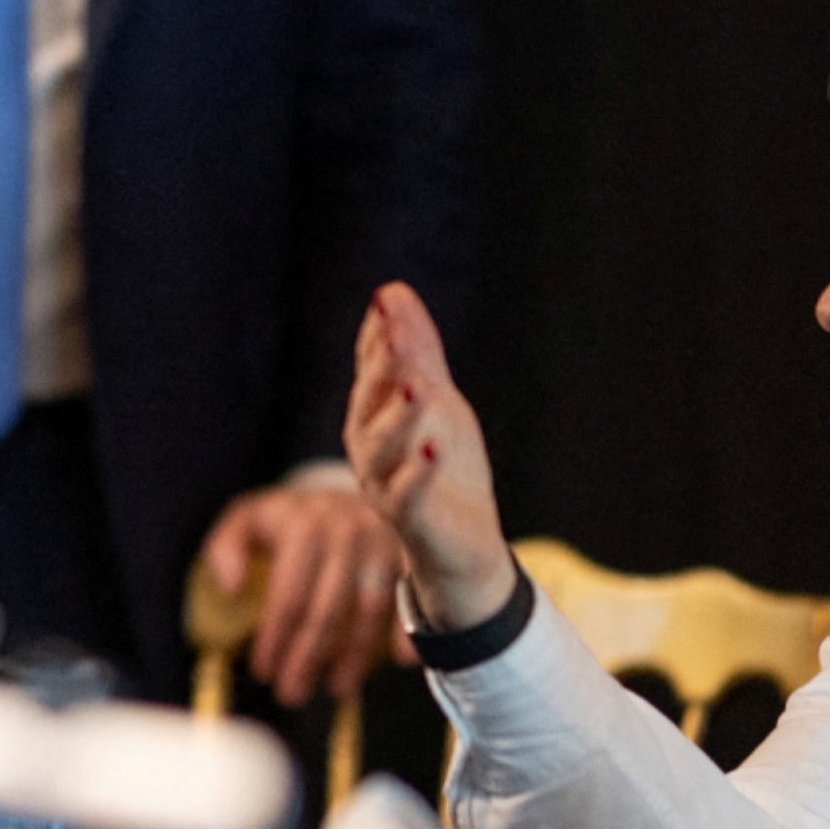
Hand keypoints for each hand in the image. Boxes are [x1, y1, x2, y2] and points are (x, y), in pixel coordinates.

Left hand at [201, 482, 403, 705]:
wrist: (352, 489)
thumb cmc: (293, 517)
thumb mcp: (249, 519)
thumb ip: (226, 547)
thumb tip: (232, 588)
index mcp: (303, 526)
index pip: (288, 594)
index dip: (275, 638)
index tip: (263, 671)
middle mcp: (347, 532)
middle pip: (327, 609)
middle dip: (308, 658)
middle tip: (292, 694)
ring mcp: (382, 542)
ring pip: (369, 610)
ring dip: (354, 655)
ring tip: (337, 688)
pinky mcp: (408, 553)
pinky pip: (411, 596)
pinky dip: (408, 627)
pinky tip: (402, 660)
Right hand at [346, 283, 516, 630]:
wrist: (462, 539)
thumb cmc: (444, 465)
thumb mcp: (438, 399)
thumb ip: (417, 350)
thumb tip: (393, 289)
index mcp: (372, 413)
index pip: (372, 367)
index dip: (379, 336)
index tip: (389, 301)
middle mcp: (367, 446)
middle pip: (371, 401)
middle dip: (385, 367)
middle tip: (398, 334)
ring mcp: (383, 482)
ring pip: (383, 446)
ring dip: (401, 417)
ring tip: (420, 388)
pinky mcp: (408, 519)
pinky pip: (407, 495)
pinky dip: (417, 474)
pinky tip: (432, 450)